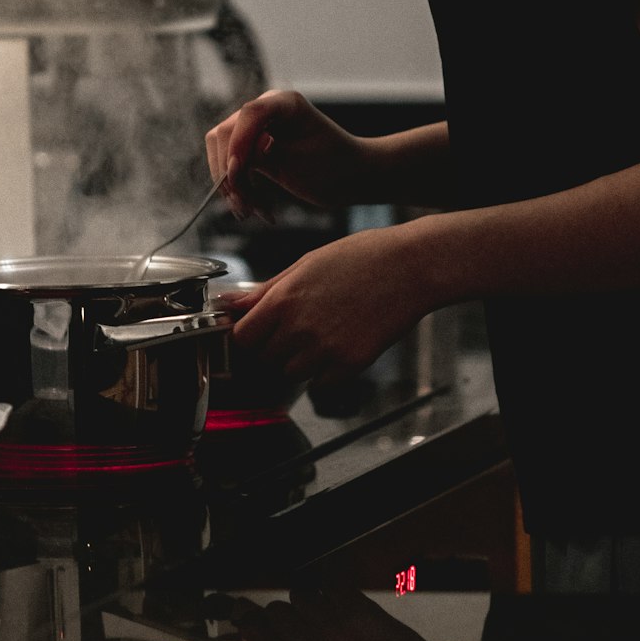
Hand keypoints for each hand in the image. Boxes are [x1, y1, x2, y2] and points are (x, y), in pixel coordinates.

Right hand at [205, 90, 370, 219]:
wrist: (353, 177)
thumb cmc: (337, 168)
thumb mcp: (300, 164)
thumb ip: (263, 157)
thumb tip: (230, 162)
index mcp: (286, 103)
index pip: (249, 114)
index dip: (237, 143)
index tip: (237, 175)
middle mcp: (268, 109)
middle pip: (227, 134)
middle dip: (230, 173)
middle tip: (245, 207)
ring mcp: (258, 127)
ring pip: (225, 153)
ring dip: (232, 186)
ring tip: (250, 213)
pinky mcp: (255, 146)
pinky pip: (233, 165)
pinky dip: (239, 188)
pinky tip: (255, 209)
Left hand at [232, 224, 431, 384]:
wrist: (410, 267)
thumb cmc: (361, 257)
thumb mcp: (307, 263)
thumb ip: (266, 290)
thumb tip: (229, 302)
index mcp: (284, 299)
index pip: (242, 338)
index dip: (248, 336)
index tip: (258, 332)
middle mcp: (300, 328)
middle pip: (265, 359)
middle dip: (274, 347)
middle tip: (297, 327)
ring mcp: (325, 350)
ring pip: (292, 373)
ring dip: (299, 361)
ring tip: (322, 332)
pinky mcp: (350, 365)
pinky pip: (321, 383)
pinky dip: (325, 372)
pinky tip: (339, 345)